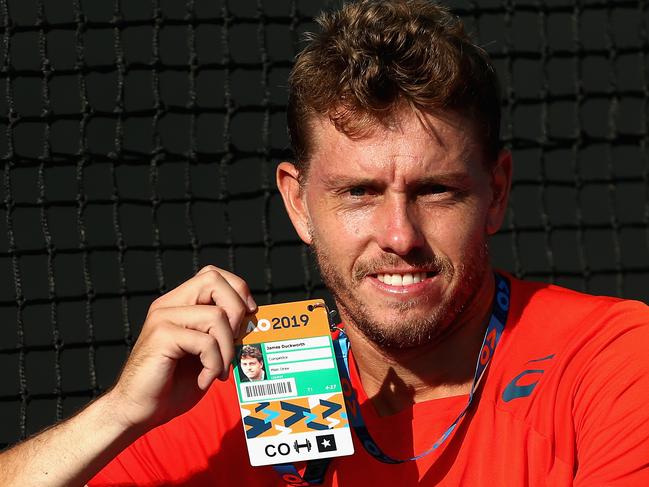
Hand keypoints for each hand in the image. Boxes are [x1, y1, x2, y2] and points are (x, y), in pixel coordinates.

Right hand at [105, 265, 256, 432]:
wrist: (138, 411)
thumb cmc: (174, 385)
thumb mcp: (206, 353)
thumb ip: (223, 332)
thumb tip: (254, 319)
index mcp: (179, 304)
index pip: (212, 274)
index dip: (237, 289)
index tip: (249, 315)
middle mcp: (169, 305)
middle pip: (213, 280)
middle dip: (236, 310)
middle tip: (235, 341)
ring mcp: (163, 318)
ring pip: (216, 315)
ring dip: (227, 348)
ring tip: (219, 370)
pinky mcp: (161, 336)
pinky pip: (205, 342)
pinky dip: (214, 364)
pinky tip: (204, 380)